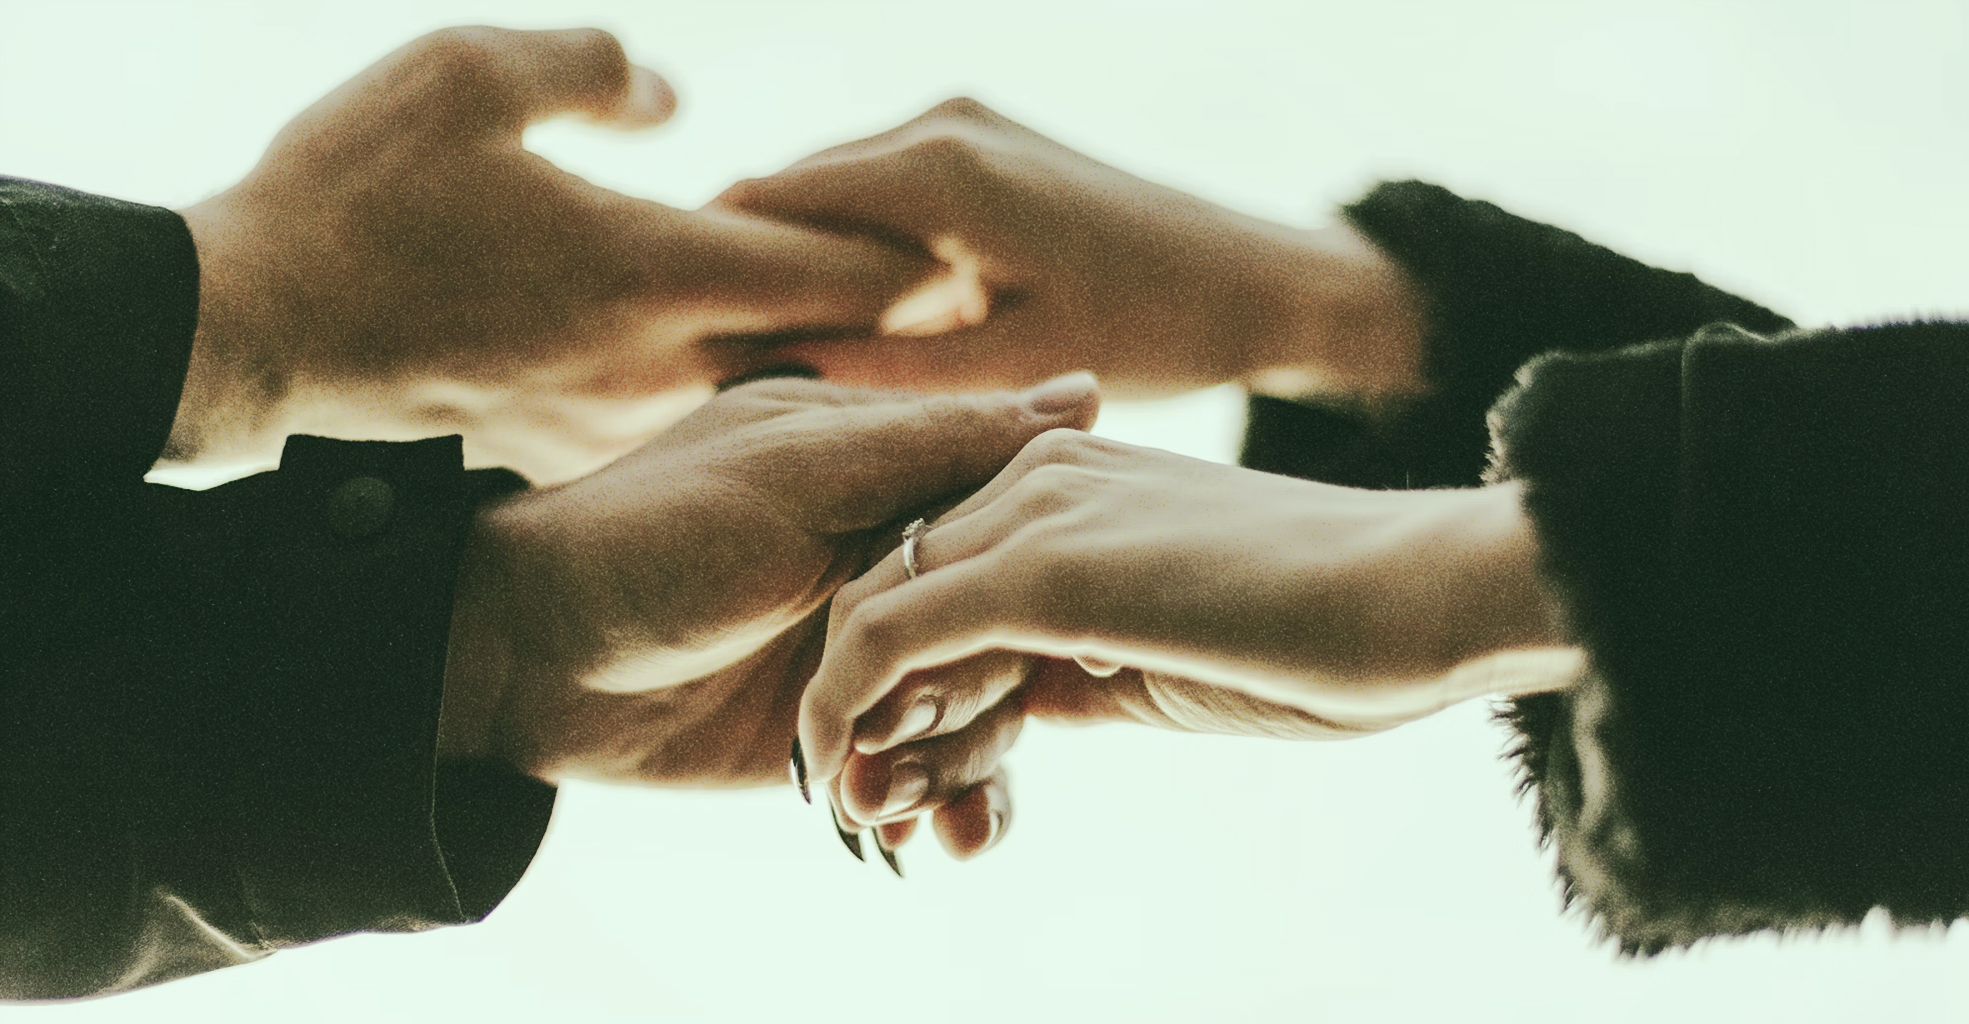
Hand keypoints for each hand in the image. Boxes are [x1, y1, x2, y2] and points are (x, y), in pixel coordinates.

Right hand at [171, 27, 937, 482]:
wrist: (252, 333)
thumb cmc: (353, 195)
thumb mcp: (467, 73)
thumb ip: (594, 69)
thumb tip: (676, 101)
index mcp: (655, 269)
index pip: (833, 268)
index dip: (913, 255)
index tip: (976, 247)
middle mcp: (659, 363)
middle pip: (820, 345)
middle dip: (896, 324)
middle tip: (973, 304)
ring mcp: (618, 417)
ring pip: (758, 389)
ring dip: (821, 362)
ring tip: (882, 338)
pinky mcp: (572, 443)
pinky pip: (684, 414)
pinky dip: (733, 390)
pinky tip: (746, 371)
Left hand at [437, 372, 1100, 793]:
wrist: (528, 658)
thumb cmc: (654, 535)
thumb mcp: (801, 469)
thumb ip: (940, 441)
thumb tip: (1090, 395)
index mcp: (902, 477)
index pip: (1026, 526)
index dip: (1035, 583)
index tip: (1022, 632)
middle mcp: (906, 566)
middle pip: (1019, 634)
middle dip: (987, 696)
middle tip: (911, 724)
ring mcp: (881, 657)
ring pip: (990, 715)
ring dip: (965, 765)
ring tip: (901, 799)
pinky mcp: (852, 736)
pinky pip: (936, 777)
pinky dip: (946, 809)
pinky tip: (932, 838)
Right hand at [714, 98, 1427, 400]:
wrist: (1265, 283)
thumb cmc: (1157, 331)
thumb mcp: (1009, 370)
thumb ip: (882, 371)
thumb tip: (761, 371)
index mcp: (935, 170)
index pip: (763, 202)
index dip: (707, 273)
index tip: (672, 351)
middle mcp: (940, 123)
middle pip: (790, 190)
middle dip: (749, 269)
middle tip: (705, 365)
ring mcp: (965, 123)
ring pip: (834, 193)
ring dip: (803, 262)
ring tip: (768, 354)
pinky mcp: (988, 143)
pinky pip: (885, 193)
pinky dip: (857, 250)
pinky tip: (856, 325)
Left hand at [801, 432, 1576, 854]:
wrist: (1424, 592)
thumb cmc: (1330, 631)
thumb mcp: (1173, 646)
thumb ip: (1084, 658)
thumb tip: (1022, 704)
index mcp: (1070, 479)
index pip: (939, 573)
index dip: (909, 676)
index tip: (909, 770)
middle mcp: (1036, 474)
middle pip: (890, 586)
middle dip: (864, 703)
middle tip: (862, 802)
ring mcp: (1034, 513)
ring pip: (874, 612)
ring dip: (848, 721)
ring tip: (858, 811)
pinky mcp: (1040, 568)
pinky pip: (892, 638)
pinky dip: (849, 710)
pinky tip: (849, 779)